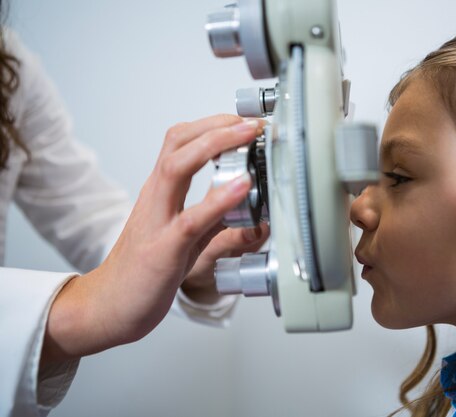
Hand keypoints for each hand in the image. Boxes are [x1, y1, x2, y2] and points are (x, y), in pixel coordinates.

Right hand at [41, 115, 263, 364]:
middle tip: (252, 121)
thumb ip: (214, 217)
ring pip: (177, 168)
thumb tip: (251, 207)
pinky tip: (241, 188)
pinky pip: (190, 219)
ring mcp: (157, 222)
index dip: (213, 125)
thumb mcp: (187, 235)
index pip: (180, 142)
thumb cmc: (145, 269)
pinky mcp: (163, 251)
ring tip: (248, 136)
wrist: (109, 306)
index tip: (244, 121)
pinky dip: (217, 200)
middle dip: (217, 125)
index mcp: (160, 192)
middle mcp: (155, 198)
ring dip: (215, 145)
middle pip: (178, 143)